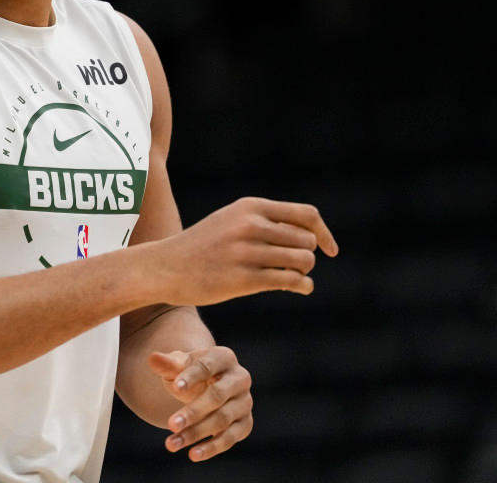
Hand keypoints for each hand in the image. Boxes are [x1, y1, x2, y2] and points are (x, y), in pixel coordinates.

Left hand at [148, 347, 251, 461]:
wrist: (206, 386)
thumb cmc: (190, 372)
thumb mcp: (179, 365)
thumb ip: (168, 364)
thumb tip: (152, 359)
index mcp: (223, 357)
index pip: (207, 367)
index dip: (191, 377)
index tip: (176, 388)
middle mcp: (239, 378)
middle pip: (217, 396)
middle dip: (193, 412)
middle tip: (170, 424)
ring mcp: (244, 402)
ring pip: (222, 420)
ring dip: (196, 433)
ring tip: (172, 444)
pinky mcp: (245, 423)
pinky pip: (230, 438)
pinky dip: (212, 447)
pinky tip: (193, 454)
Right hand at [151, 197, 338, 305]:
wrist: (166, 266)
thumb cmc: (203, 245)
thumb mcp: (231, 220)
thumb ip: (267, 221)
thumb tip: (310, 233)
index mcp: (250, 207)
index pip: (306, 215)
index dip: (324, 233)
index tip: (330, 249)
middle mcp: (250, 225)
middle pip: (307, 241)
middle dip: (307, 255)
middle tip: (293, 265)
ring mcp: (247, 252)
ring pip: (303, 261)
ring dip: (303, 272)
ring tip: (292, 276)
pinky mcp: (244, 279)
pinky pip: (291, 281)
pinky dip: (302, 286)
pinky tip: (297, 288)